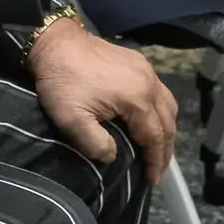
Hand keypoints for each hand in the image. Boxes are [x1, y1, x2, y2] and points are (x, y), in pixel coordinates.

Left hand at [29, 19, 178, 182]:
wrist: (55, 43)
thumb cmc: (62, 81)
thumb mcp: (71, 119)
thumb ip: (95, 144)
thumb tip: (114, 156)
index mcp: (137, 99)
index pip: (155, 138)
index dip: (156, 162)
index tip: (152, 181)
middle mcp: (150, 83)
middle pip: (168, 122)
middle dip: (165, 150)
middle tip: (158, 171)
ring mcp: (146, 70)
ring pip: (168, 105)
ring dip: (166, 129)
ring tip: (157, 148)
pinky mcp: (138, 62)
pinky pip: (160, 91)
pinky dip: (160, 111)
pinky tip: (150, 119)